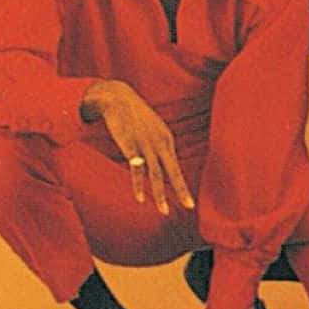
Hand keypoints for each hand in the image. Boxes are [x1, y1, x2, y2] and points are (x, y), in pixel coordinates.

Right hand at [81, 80, 194, 215]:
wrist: (117, 98)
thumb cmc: (135, 114)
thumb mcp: (153, 127)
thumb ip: (159, 143)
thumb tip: (163, 159)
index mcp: (167, 139)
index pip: (175, 167)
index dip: (181, 185)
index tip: (188, 202)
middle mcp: (160, 143)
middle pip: (173, 171)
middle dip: (182, 190)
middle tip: (190, 207)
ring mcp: (146, 145)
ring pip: (156, 173)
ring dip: (160, 194)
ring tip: (165, 211)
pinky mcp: (130, 145)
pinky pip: (136, 169)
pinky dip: (139, 185)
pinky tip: (140, 198)